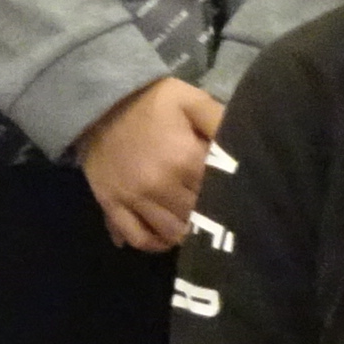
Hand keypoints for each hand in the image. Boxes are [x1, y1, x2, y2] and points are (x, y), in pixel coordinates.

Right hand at [77, 76, 227, 251]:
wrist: (99, 101)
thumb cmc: (151, 102)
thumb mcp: (191, 99)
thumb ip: (220, 120)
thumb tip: (245, 146)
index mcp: (184, 159)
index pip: (219, 193)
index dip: (230, 195)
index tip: (237, 194)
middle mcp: (159, 185)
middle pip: (196, 217)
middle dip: (210, 216)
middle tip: (219, 211)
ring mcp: (133, 198)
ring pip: (170, 234)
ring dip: (187, 233)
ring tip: (196, 224)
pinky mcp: (112, 204)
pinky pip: (138, 237)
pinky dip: (155, 243)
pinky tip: (167, 237)